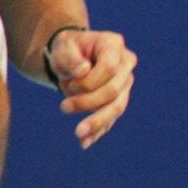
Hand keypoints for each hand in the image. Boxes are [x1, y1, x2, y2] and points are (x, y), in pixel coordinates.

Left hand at [46, 29, 137, 148]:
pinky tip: (84, 142)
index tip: (69, 84)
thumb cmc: (67, 49)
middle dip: (88, 102)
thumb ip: (69, 57)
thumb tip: (83, 72)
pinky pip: (111, 119)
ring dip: (97, 122)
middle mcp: (126, 64)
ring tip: (78, 134)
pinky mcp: (118, 101)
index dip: (89, 81)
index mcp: (113, 45)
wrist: (70, 57)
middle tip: (63, 108)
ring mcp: (125, 84)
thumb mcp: (62, 46)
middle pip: (114, 90)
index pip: (109, 68)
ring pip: (117, 108)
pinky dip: (97, 131)